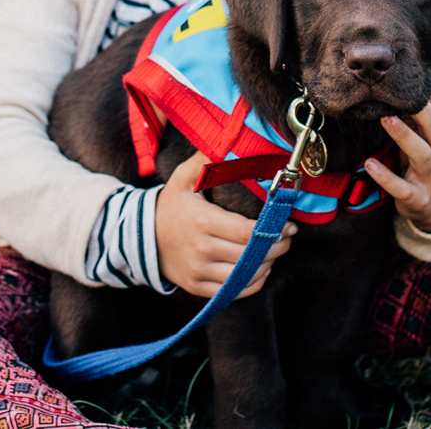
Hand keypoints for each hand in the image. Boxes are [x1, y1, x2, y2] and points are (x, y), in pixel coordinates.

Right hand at [155, 151, 297, 297]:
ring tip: (276, 251)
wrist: (140, 236)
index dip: (274, 231)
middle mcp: (201, 249)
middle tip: (289, 238)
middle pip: (250, 256)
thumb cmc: (170, 204)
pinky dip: (251, 283)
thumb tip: (229, 138)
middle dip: (276, 248)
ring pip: (244, 276)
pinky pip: (232, 292)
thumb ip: (206, 160)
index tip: (290, 225)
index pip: (248, 232)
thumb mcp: (183, 178)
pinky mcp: (197, 286)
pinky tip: (261, 269)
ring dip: (267, 265)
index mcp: (202, 221)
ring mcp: (198, 270)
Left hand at [365, 87, 430, 232]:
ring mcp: (430, 175)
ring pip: (420, 153)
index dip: (428, 91)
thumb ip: (419, 115)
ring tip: (385, 119)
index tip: (411, 73)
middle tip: (396, 94)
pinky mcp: (417, 197)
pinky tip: (369, 164)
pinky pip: (401, 187)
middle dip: (419, 109)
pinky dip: (385, 176)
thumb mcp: (430, 138)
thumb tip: (400, 82)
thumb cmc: (430, 160)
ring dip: (403, 135)